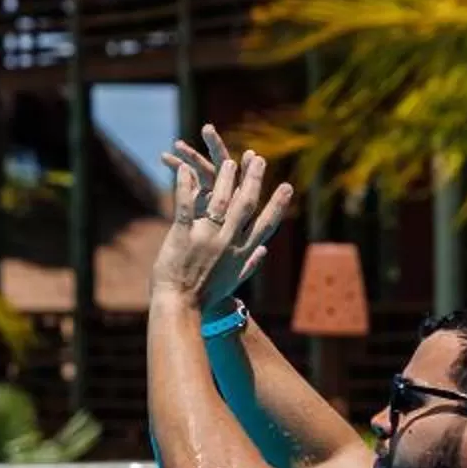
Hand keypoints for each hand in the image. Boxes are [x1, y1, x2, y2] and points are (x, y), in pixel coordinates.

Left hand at [152, 140, 292, 309]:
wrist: (179, 307)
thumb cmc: (204, 297)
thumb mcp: (233, 281)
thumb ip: (250, 263)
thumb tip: (265, 250)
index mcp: (241, 254)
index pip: (265, 225)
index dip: (277, 205)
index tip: (287, 187)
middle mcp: (228, 243)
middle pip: (246, 206)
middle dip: (253, 181)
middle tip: (259, 160)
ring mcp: (206, 238)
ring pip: (221, 201)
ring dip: (226, 179)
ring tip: (230, 161)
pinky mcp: (183, 235)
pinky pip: (186, 205)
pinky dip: (185, 186)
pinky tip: (184, 169)